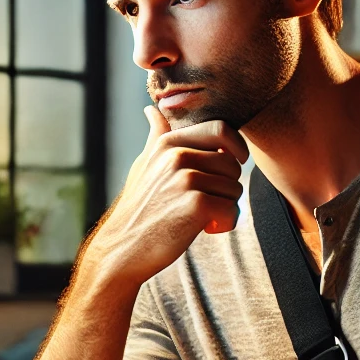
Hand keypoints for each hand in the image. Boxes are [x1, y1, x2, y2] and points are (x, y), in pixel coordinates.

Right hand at [85, 107, 248, 288]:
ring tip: (201, 217)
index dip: (237, 147)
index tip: (236, 162)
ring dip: (226, 207)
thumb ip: (156, 137)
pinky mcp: (196, 204)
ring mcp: (186, 178)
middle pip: (232, 163)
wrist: (123, 249)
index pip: (221, 129)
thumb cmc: (138, 209)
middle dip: (228, 186)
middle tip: (207, 202)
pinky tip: (205, 229)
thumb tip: (152, 111)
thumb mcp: (144, 166)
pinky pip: (232, 209)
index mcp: (169, 142)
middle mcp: (177, 155)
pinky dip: (225, 224)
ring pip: (235, 188)